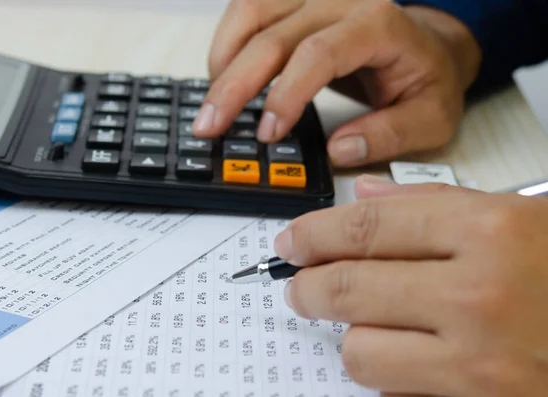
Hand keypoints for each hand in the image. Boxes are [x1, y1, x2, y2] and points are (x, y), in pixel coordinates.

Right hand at [192, 0, 480, 166]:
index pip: (318, 54)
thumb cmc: (427, 79)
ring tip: (212, 104)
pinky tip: (223, 75)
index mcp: (379, 24)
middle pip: (272, 34)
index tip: (267, 134)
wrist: (428, 47)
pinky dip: (228, 43)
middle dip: (233, 83)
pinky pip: (249, 10)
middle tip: (210, 126)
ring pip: (250, 11)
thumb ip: (391, 134)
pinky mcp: (297, 2)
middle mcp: (341, 1)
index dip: (285, 94)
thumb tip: (340, 150)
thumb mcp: (431, 117)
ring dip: (223, 58)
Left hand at [274, 175, 547, 395]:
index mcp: (490, 229)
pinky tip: (406, 353)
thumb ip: (433, 204)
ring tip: (367, 322)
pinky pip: (393, 390)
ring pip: (359, 350)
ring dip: (353, 335)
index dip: (313, 233)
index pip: (365, 226)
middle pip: (346, 286)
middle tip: (299, 284)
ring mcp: (481, 360)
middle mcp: (481, 293)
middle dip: (307, 287)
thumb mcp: (517, 216)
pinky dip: (386, 371)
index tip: (290, 242)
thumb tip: (363, 197)